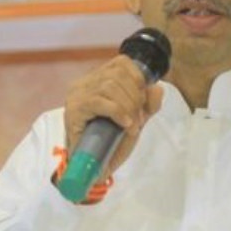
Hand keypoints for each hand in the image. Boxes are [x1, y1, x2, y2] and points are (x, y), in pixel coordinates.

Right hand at [64, 55, 163, 179]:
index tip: (142, 100)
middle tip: (138, 117)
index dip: (138, 78)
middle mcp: (84, 82)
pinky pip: (99, 101)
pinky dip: (118, 112)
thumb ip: (149, 102)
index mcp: (98, 79)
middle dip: (135, 96)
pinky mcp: (73, 110)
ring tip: (131, 124)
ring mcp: (76, 95)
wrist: (97, 168)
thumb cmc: (113, 142)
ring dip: (128, 106)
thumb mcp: (137, 118)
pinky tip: (125, 124)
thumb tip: (157, 87)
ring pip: (109, 86)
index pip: (121, 62)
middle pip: (117, 74)